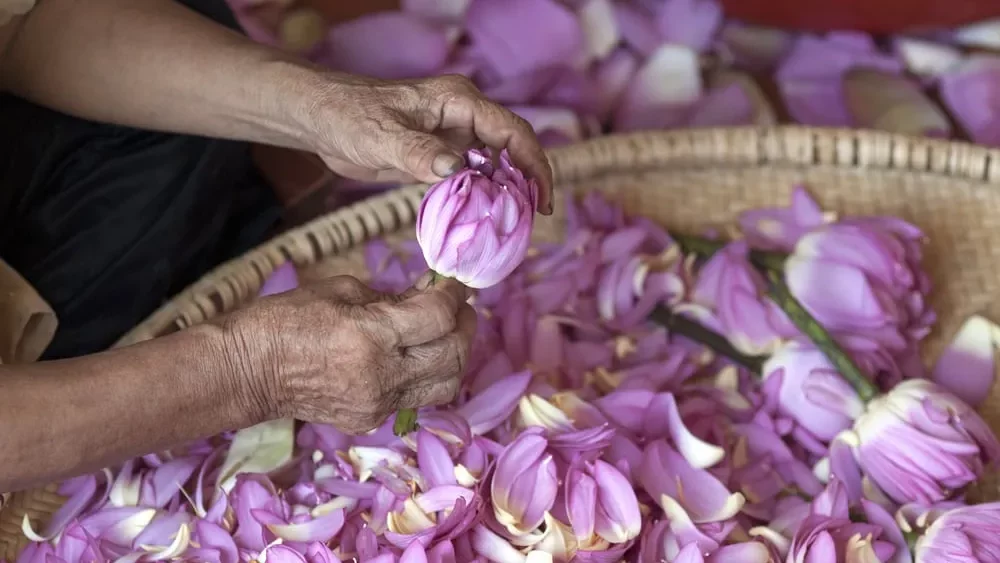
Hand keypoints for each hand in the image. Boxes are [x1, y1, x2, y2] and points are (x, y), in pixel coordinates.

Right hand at [222, 274, 476, 433]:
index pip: (438, 318)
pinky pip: (418, 398)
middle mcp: (382, 376)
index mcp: (371, 336)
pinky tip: (415, 355)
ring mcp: (378, 404)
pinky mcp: (371, 420)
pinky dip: (428, 374)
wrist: (247, 371)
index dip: (454, 297)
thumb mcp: (341, 290)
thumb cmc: (286, 319)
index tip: (453, 284)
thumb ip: (393, 297)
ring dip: (454, 355)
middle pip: (453, 355)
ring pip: (446, 385)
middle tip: (458, 307)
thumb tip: (429, 297)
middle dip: (464, 326)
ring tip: (443, 333)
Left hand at [299, 73, 554, 214]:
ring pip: (496, 164)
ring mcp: (454, 136)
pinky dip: (483, 198)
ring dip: (507, 192)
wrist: (323, 120)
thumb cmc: (350, 117)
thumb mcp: (382, 138)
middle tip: (533, 219)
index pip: (513, 131)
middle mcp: (464, 117)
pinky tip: (484, 221)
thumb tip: (456, 169)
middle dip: (528, 181)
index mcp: (460, 101)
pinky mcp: (441, 156)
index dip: (534, 163)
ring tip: (515, 225)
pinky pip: (473, 177)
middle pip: (513, 147)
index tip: (540, 199)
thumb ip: (418, 152)